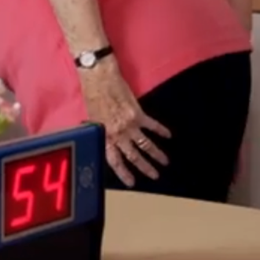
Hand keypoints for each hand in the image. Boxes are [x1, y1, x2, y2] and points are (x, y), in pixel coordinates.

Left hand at [80, 57, 170, 187]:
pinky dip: (161, 130)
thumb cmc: (91, 95)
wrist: (99, 77)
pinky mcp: (138, 113)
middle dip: (145, 168)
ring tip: (164, 161)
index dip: (123, 173)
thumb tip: (103, 140)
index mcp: (104, 136)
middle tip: (155, 176)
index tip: (131, 182)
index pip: (114, 160)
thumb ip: (100, 131)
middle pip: (133, 156)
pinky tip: (168, 136)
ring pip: (145, 144)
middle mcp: (117, 134)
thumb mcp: (91, 118)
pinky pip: (152, 125)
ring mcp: (129, 125)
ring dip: (156, 154)